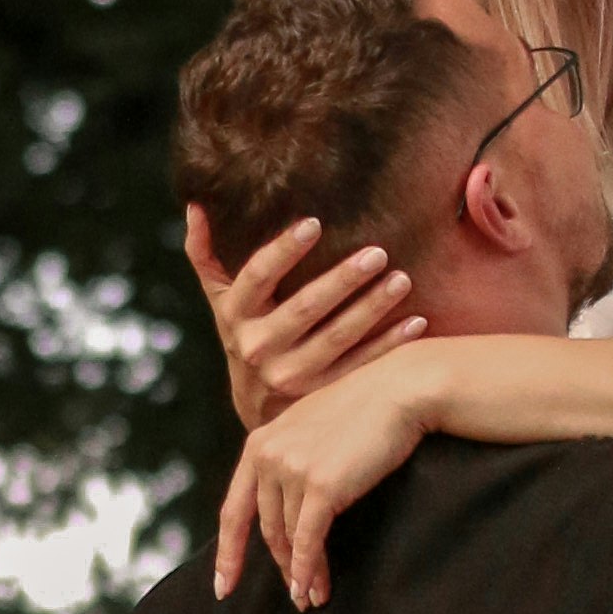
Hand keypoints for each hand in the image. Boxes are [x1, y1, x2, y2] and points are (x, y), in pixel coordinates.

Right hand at [186, 201, 424, 434]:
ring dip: (373, 308)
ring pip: (337, 338)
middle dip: (343, 279)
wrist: (258, 409)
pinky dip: (390, 345)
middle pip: (304, 308)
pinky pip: (361, 366)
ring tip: (402, 280)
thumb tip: (195, 205)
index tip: (314, 223)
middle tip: (377, 252)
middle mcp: (258, 348)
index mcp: (235, 316)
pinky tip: (416, 321)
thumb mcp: (221, 301)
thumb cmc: (247, 334)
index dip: (283, 249)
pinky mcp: (321, 396)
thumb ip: (206, 254)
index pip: (257, 277)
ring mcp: (290, 376)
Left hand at [214, 353, 442, 607]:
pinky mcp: (320, 485)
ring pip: (288, 537)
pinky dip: (308, 569)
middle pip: (266, 529)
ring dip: (301, 573)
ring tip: (313, 598)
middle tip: (295, 596)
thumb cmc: (365, 411)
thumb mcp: (310, 429)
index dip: (228, 553)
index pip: (234, 510)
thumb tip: (283, 508)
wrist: (400, 390)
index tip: (224, 586)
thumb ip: (289, 460)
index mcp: (259, 443)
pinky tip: (313, 589)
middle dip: (280, 566)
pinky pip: (308, 540)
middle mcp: (267, 456)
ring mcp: (291, 470)